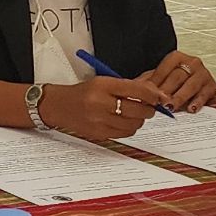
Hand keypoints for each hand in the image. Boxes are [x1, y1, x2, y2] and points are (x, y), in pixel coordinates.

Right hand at [42, 76, 166, 141]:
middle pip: (139, 109)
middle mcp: (100, 103)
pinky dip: (129, 128)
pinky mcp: (99, 133)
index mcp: (102, 85)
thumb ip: (128, 87)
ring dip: (139, 119)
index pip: (137, 90)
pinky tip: (123, 121)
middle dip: (148, 109)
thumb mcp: (103, 82)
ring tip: (133, 114)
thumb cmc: (82, 93)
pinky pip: (125, 133)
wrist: (57, 106)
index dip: (152, 95)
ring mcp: (99, 120)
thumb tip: (155, 94)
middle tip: (148, 107)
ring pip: (134, 124)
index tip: (157, 97)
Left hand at [141, 51, 215, 113]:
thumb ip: (147, 81)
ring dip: (179, 97)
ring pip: (190, 86)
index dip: (155, 83)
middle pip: (177, 77)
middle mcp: (192, 63)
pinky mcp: (212, 86)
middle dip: (167, 91)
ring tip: (171, 107)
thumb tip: (133, 88)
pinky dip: (198, 102)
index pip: (164, 70)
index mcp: (176, 57)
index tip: (147, 94)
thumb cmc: (173, 78)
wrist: (194, 79)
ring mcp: (203, 74)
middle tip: (159, 103)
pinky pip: (204, 95)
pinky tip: (191, 109)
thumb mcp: (159, 77)